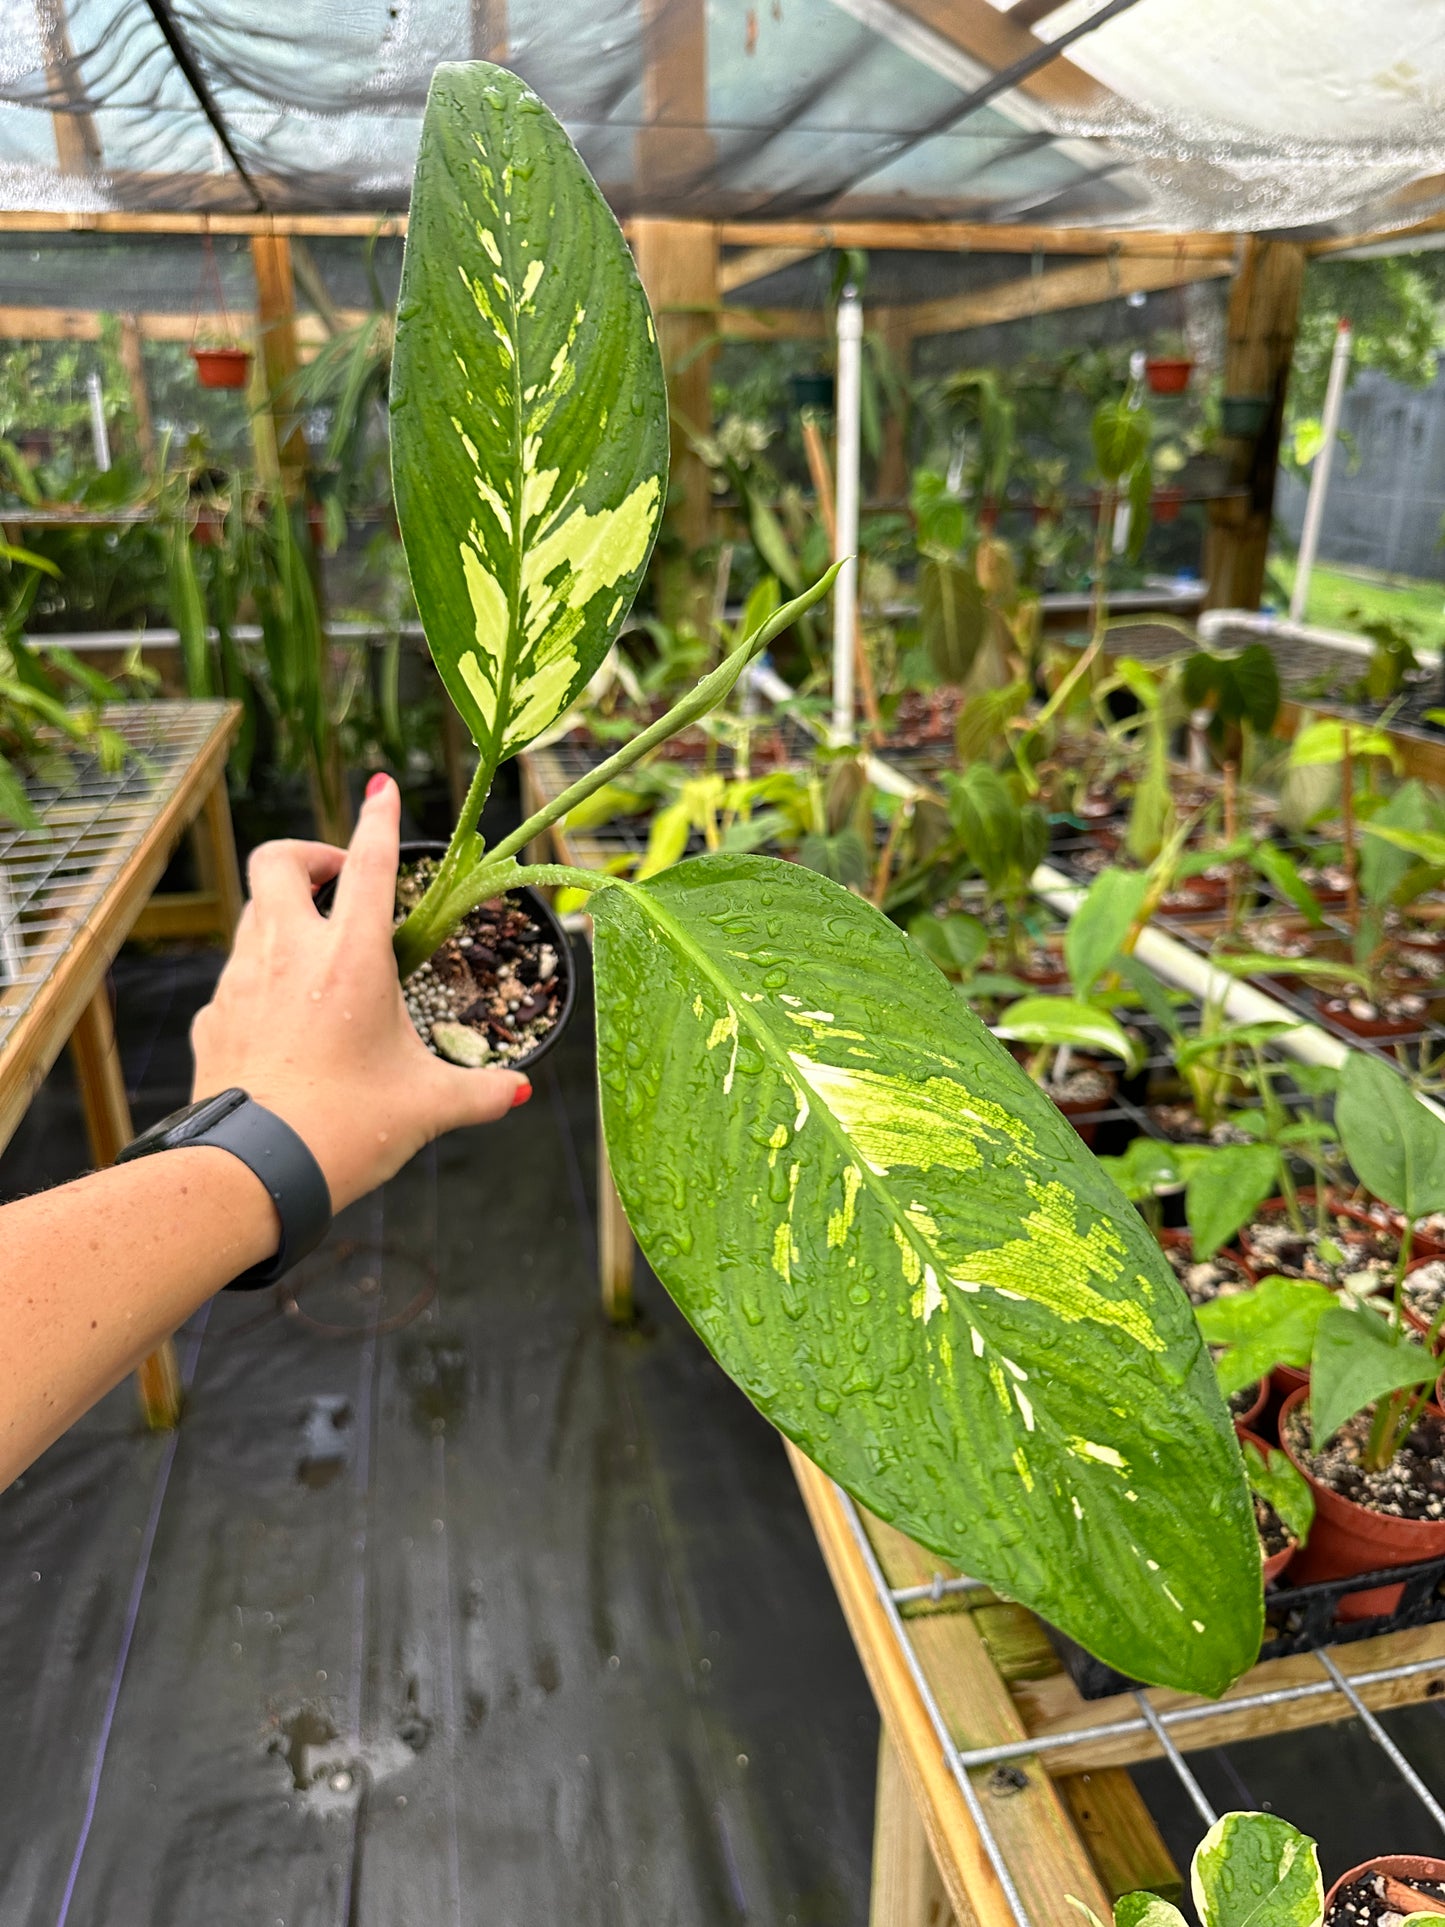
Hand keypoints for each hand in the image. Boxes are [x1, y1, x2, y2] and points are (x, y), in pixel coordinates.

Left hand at [190, 774, 529, 1212]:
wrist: (254, 1171)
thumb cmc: (348, 1129)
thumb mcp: (428, 1109)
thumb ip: (480, 1093)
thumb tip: (518, 1092)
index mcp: (350, 958)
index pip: (368, 862)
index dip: (378, 816)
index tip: (381, 786)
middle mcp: (289, 953)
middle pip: (278, 860)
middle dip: (310, 855)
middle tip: (339, 881)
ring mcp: (240, 982)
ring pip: (253, 913)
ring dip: (284, 912)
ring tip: (317, 950)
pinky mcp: (213, 1019)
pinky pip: (234, 978)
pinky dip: (259, 977)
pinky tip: (282, 1017)